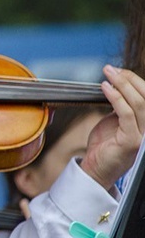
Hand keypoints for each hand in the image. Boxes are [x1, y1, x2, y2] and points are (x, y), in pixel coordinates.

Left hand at [80, 65, 144, 189]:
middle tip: (111, 69)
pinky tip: (105, 88)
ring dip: (122, 85)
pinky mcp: (132, 141)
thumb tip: (117, 85)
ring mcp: (143, 136)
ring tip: (108, 74)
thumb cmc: (106, 144)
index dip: (135, 80)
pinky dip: (116, 98)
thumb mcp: (115, 119)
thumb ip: (121, 105)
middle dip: (129, 79)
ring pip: (139, 103)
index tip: (118, 70)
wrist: (97, 168)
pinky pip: (126, 114)